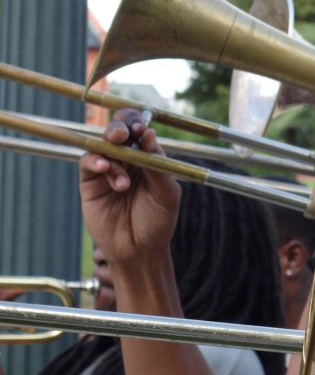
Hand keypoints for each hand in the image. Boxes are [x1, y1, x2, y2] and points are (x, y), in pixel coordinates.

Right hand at [79, 109, 180, 267]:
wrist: (139, 250)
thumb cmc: (158, 221)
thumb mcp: (166, 193)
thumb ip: (157, 165)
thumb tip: (149, 135)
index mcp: (149, 157)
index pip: (141, 130)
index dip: (138, 124)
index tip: (141, 129)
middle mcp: (128, 159)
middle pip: (118, 130)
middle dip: (120, 127)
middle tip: (122, 134)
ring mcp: (108, 169)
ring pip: (102, 144)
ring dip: (110, 153)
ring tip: (122, 182)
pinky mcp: (90, 183)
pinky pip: (88, 162)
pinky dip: (95, 161)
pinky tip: (105, 170)